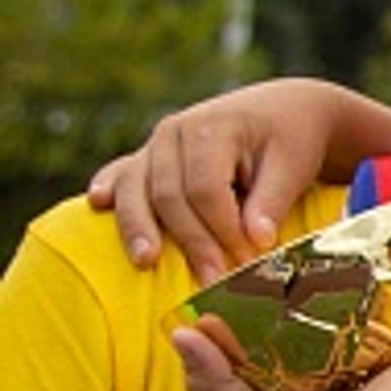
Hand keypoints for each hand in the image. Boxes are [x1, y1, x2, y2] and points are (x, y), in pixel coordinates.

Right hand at [91, 78, 390, 280]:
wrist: (282, 111)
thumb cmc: (291, 140)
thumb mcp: (292, 164)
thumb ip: (272, 200)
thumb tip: (256, 241)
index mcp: (212, 128)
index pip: (207, 189)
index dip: (223, 228)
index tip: (245, 260)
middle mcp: (175, 132)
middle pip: (169, 194)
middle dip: (190, 240)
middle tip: (211, 280)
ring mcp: (156, 144)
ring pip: (137, 187)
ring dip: (139, 227)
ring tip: (145, 261)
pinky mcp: (149, 156)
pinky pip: (122, 172)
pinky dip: (110, 188)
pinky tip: (98, 203)